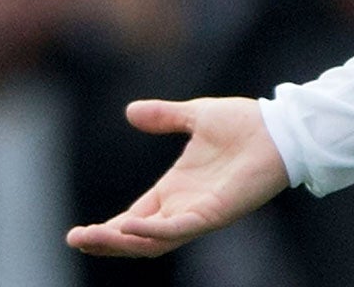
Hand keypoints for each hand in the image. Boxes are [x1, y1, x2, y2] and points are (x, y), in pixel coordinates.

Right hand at [66, 97, 290, 256]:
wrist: (278, 127)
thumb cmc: (244, 124)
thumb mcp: (194, 115)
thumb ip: (163, 116)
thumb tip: (130, 112)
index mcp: (176, 190)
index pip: (135, 218)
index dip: (108, 228)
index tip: (78, 232)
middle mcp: (184, 207)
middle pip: (137, 237)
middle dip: (106, 242)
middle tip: (75, 239)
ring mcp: (199, 213)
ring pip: (154, 241)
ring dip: (121, 241)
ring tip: (92, 237)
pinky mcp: (215, 213)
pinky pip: (179, 229)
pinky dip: (153, 230)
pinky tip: (129, 226)